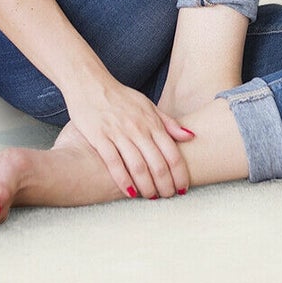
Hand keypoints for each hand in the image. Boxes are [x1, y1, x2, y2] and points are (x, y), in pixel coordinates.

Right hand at [64, 76, 192, 199]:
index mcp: (152, 122)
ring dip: (147, 186)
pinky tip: (130, 193)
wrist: (91, 84)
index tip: (184, 188)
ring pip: (138, 166)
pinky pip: (114, 163)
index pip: (172, 152)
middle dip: (166, 183)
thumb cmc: (121, 97)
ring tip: (152, 198)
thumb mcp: (149, 105)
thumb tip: (191, 136)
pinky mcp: (100, 138)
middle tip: (170, 197)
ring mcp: (119, 133)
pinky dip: (123, 180)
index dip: (180, 172)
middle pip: (157, 162)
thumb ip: (169, 123)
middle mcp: (139, 129)